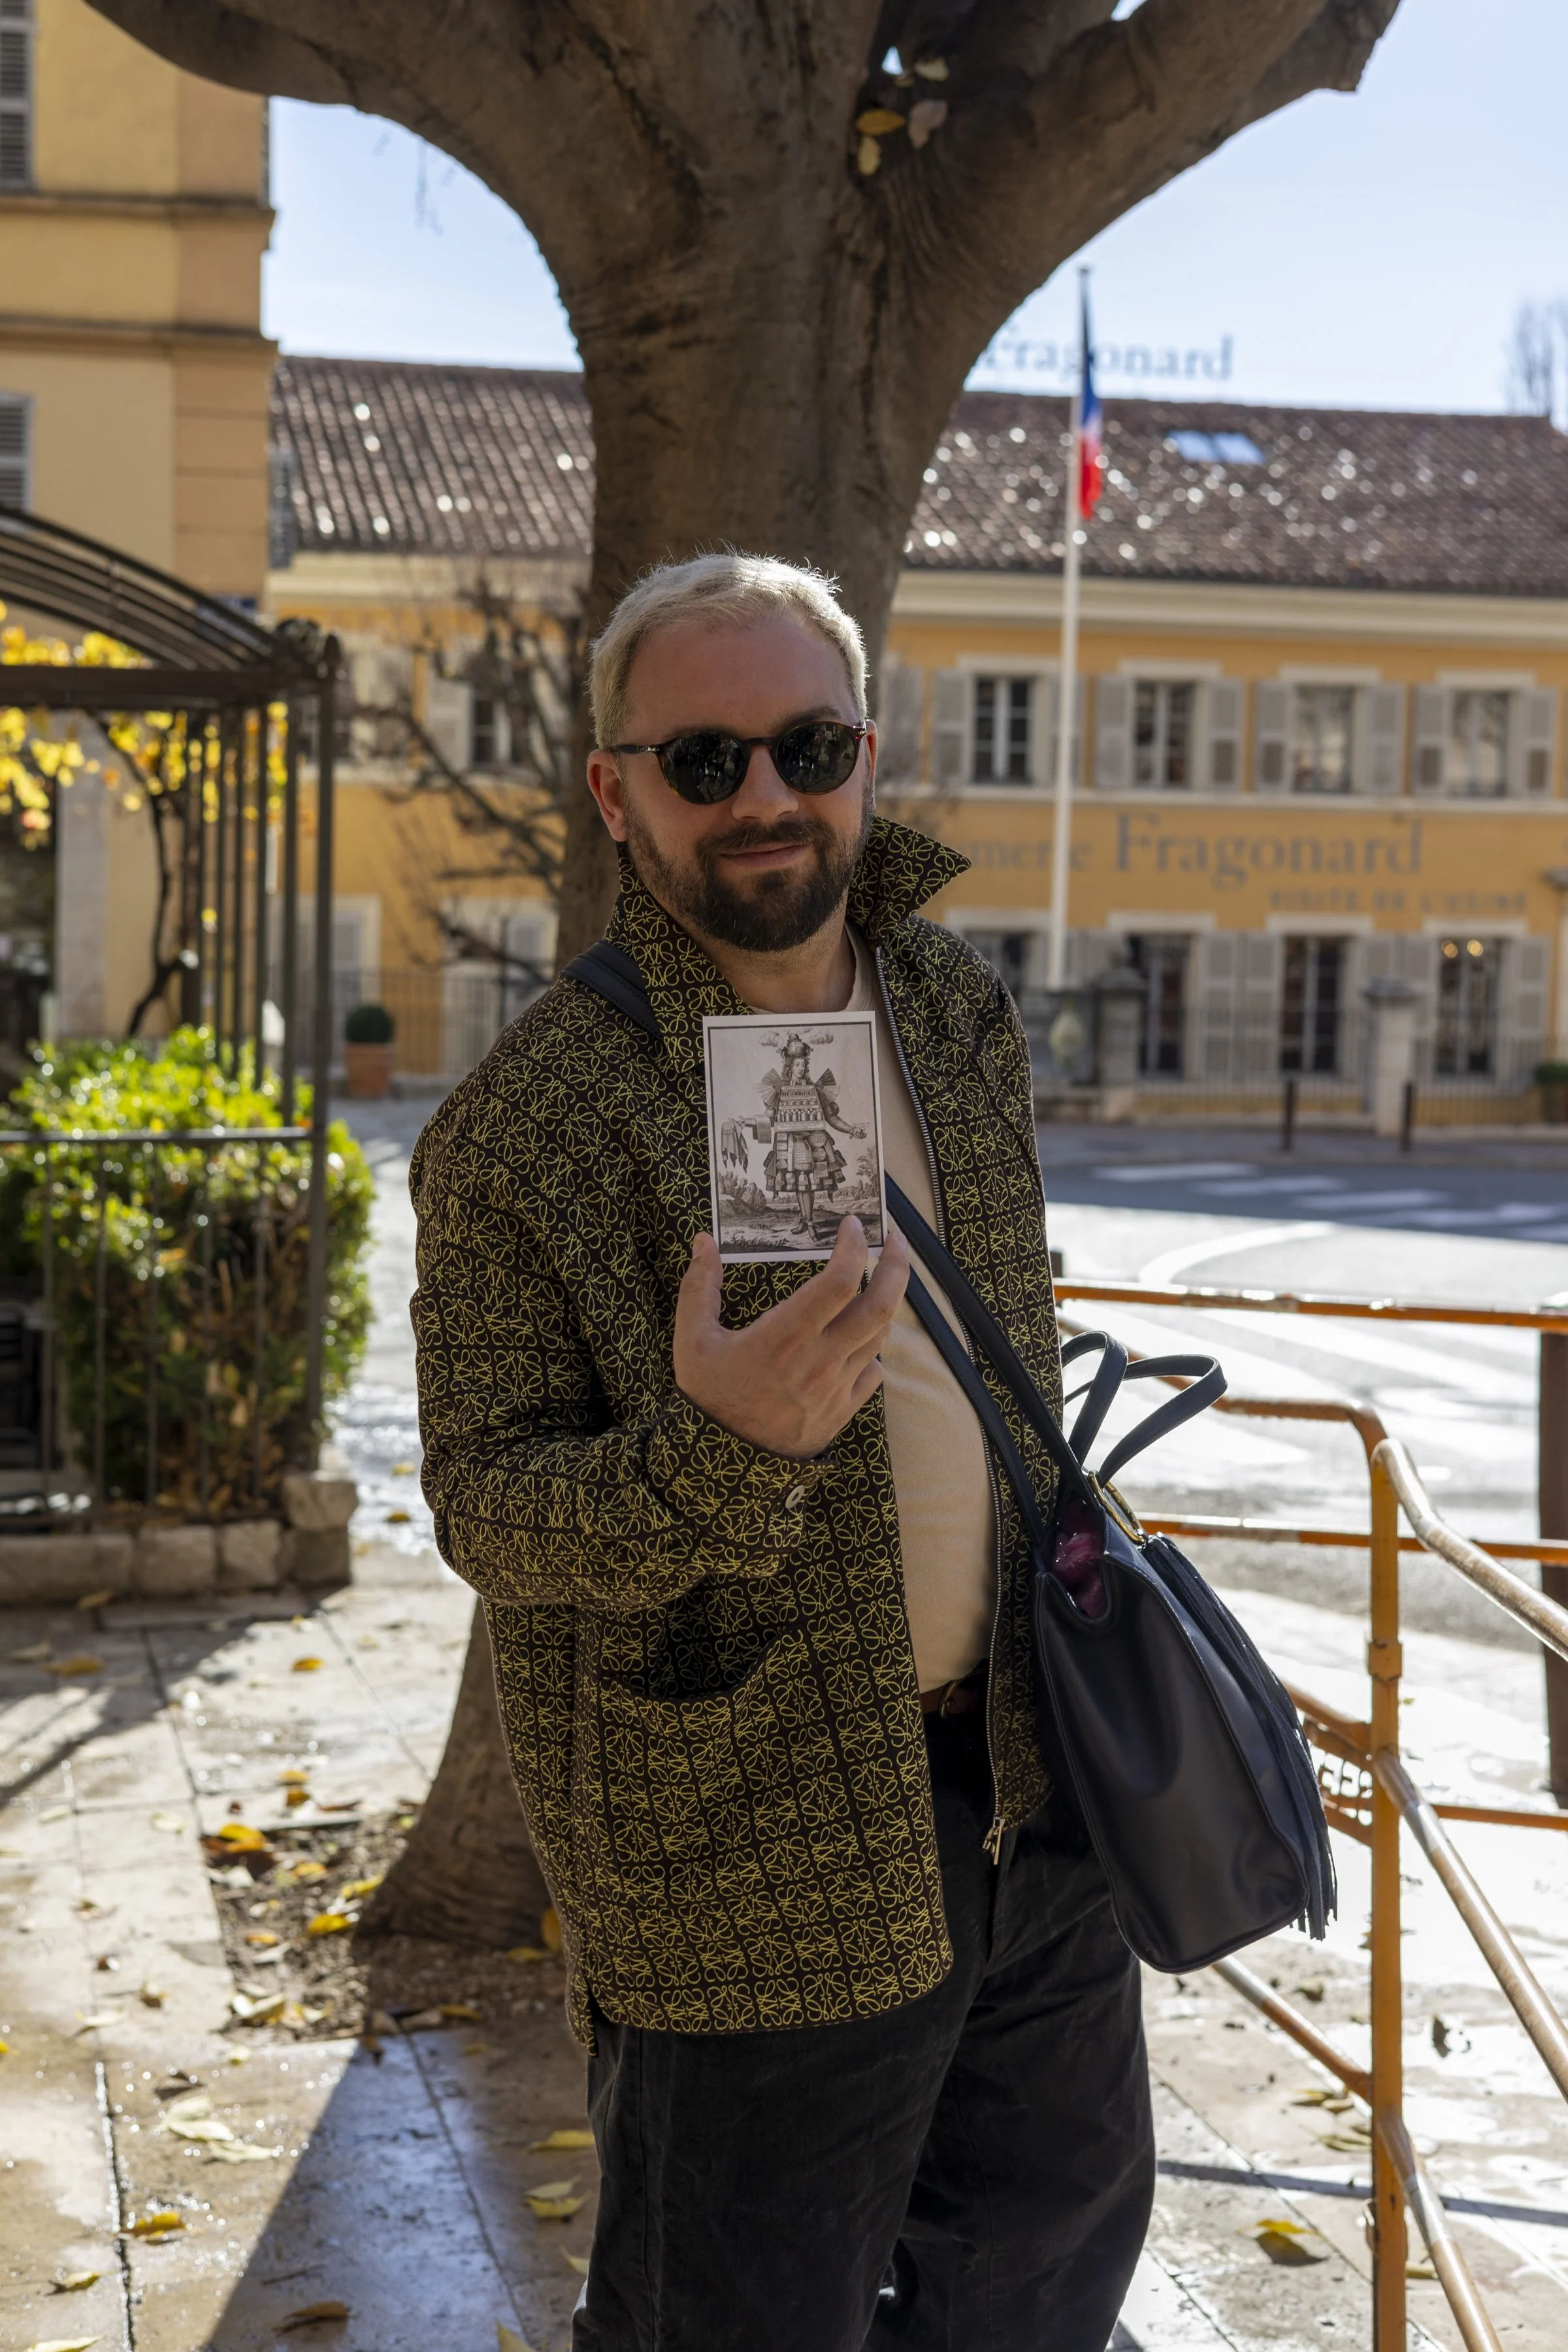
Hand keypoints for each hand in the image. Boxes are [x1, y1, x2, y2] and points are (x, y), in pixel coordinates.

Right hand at [674, 1217, 909, 1458]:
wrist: (724, 1463)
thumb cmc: (709, 1397)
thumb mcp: (692, 1340)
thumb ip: (699, 1287)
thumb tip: (704, 1241)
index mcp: (786, 1336)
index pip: (839, 1280)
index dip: (852, 1246)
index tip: (851, 1225)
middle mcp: (820, 1359)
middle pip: (881, 1305)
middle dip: (896, 1265)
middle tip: (894, 1240)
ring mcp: (836, 1387)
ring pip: (879, 1335)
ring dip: (885, 1302)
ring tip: (877, 1281)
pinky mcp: (842, 1410)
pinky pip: (872, 1372)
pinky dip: (872, 1349)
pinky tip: (857, 1338)